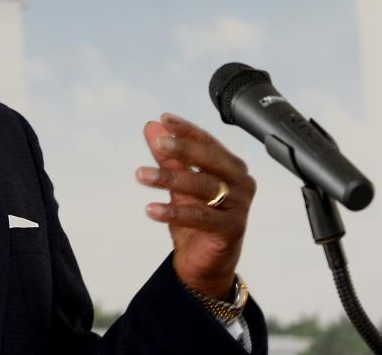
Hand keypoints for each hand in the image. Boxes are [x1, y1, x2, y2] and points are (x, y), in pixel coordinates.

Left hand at [136, 113, 255, 299]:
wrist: (205, 262)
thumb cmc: (195, 217)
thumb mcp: (178, 184)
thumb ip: (167, 157)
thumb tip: (151, 126)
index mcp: (230, 166)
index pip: (207, 142)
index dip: (186, 130)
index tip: (164, 119)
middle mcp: (240, 182)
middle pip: (209, 160)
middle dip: (182, 149)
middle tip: (158, 142)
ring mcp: (239, 205)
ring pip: (203, 186)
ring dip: (169, 179)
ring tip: (141, 174)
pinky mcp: (232, 228)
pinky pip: (200, 217)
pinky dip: (173, 212)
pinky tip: (150, 209)